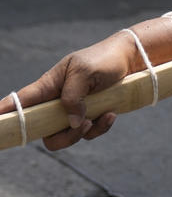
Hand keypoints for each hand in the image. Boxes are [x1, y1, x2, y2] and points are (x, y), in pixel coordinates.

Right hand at [0, 35, 133, 149]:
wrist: (133, 60)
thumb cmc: (104, 59)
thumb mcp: (84, 71)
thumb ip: (72, 96)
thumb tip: (71, 123)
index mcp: (49, 86)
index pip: (20, 102)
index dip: (5, 114)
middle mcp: (57, 101)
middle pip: (42, 131)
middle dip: (61, 137)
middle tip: (80, 127)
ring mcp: (74, 110)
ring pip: (65, 136)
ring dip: (82, 133)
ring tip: (99, 117)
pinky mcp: (91, 115)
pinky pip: (88, 132)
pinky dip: (101, 127)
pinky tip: (112, 114)